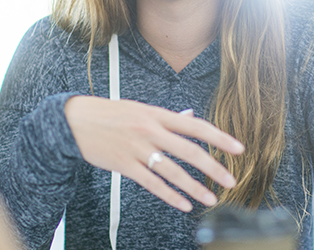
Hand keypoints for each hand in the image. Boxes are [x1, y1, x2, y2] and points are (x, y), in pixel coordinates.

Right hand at [64, 96, 243, 211]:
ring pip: (173, 171)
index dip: (219, 138)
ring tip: (211, 198)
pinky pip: (152, 184)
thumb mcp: (140, 109)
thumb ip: (166, 117)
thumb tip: (190, 118)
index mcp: (157, 114)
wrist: (74, 121)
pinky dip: (170, 195)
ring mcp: (137, 148)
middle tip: (232, 180)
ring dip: (195, 187)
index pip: (196, 126)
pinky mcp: (124, 165)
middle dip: (213, 167)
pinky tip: (184, 204)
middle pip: (189, 151)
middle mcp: (150, 130)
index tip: (239, 148)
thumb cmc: (110, 114)